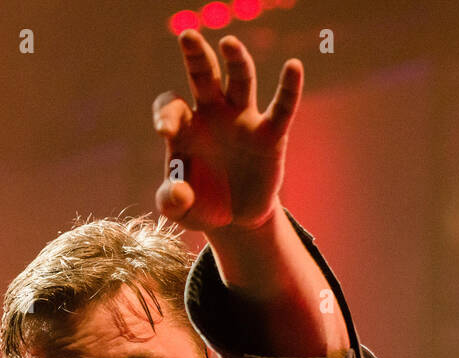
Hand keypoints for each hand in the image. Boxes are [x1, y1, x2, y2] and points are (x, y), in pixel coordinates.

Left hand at [153, 29, 302, 234]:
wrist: (236, 220)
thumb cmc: (202, 206)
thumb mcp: (181, 211)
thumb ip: (172, 202)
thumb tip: (178, 192)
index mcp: (185, 126)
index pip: (171, 106)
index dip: (167, 113)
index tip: (165, 130)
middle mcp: (212, 114)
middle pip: (203, 76)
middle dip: (196, 56)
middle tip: (187, 36)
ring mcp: (242, 121)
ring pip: (240, 81)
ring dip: (236, 60)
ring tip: (229, 42)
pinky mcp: (270, 135)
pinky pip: (281, 108)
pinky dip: (289, 88)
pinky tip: (294, 67)